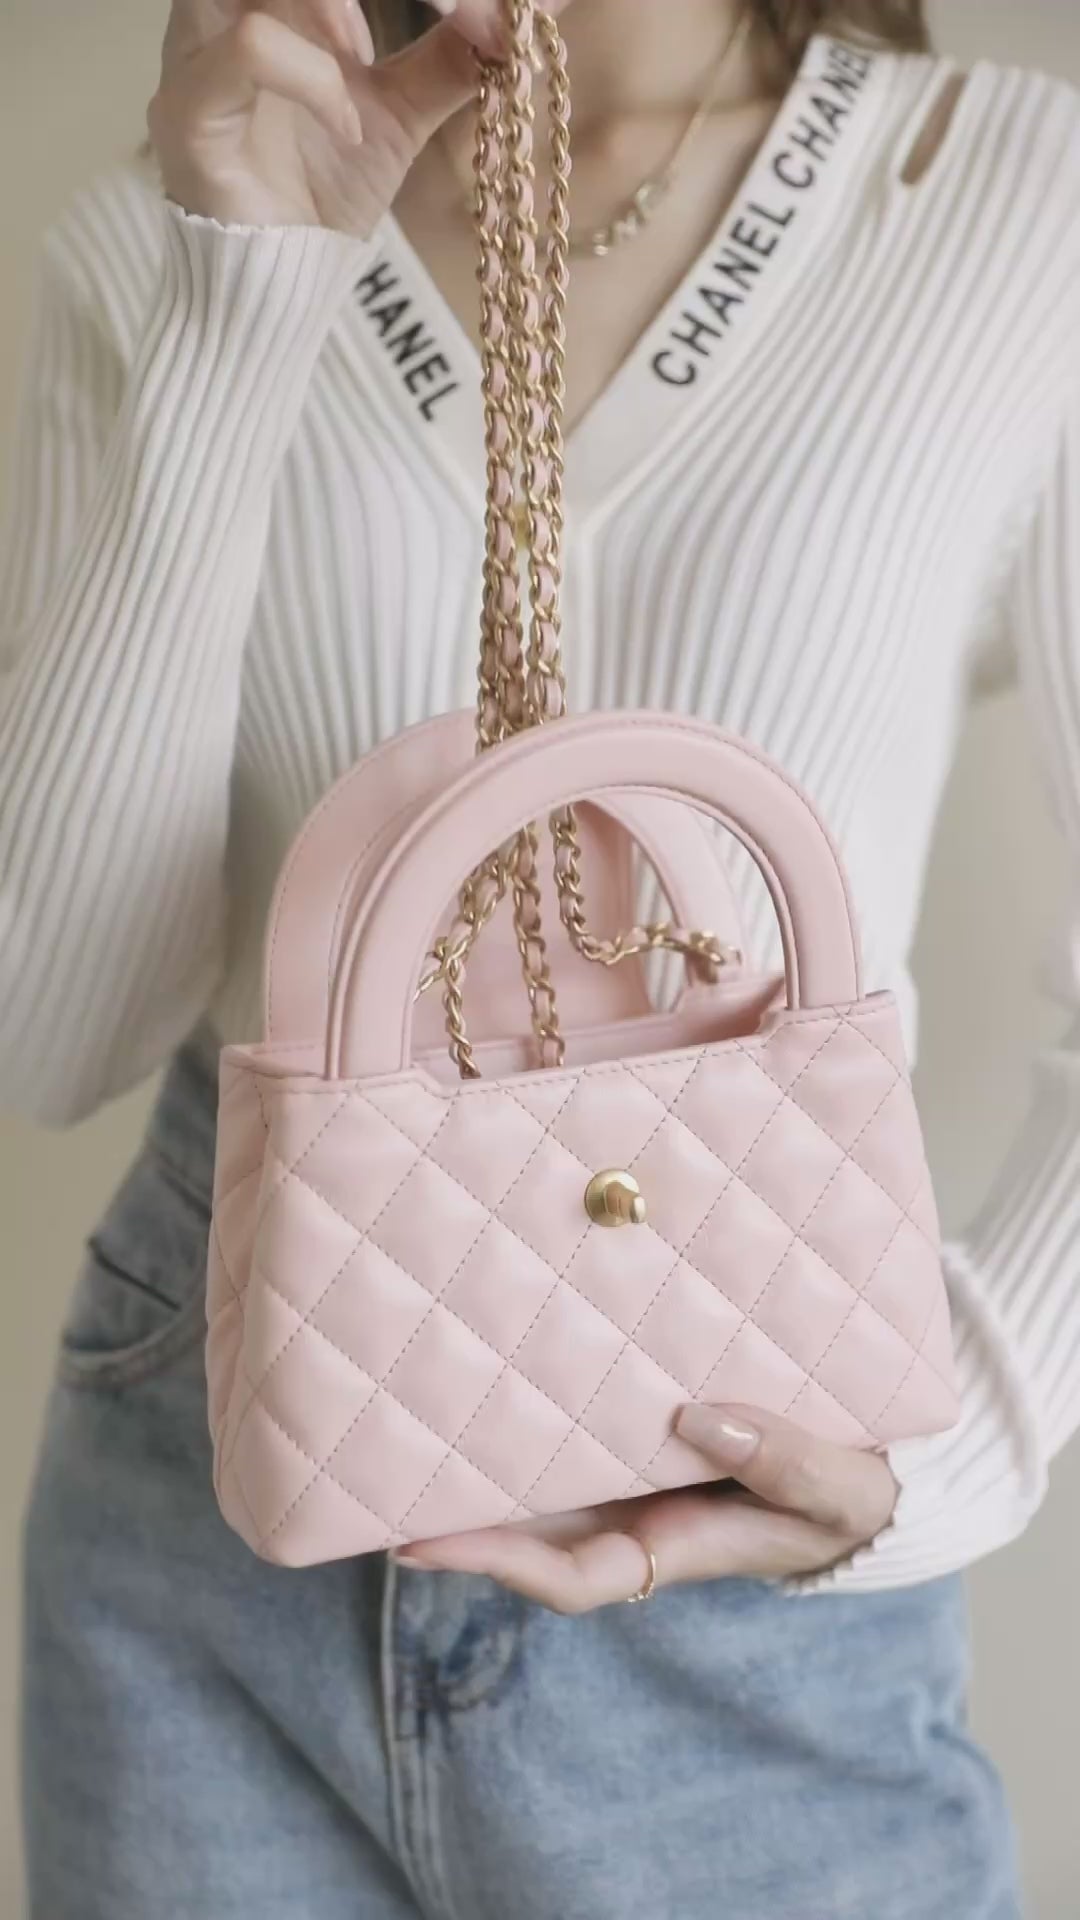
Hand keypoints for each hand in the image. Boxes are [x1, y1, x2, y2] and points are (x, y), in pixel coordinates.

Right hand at [148, 0, 572, 235]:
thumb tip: (534, 10)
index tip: (471, 5)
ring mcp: (197, 50)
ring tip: (369, 58)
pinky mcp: (188, 110)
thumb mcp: (405, 111)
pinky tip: (349, 127)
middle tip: (447, 5)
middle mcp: (225, 4)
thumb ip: (455, 56)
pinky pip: (249, 50)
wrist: (278, 282)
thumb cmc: (325, 190)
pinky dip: (316, 79)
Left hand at [393, 1405, 898, 1610]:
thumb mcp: (841, 1487)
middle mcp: (637, 1516)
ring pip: (539, 1479)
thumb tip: (697, 1417)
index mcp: (675, 1546)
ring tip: (394, 1423)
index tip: (422, 1541)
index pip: (572, 1575)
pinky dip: (527, 1410)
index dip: (496, 1562)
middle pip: (529, 1530)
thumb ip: (784, 1459)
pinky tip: (486, 1366)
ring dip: (474, 1463)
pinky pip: (570, 1425)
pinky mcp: (639, 1428)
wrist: (876, 1463)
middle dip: (452, 1516)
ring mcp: (633, 1474)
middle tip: (365, 1477)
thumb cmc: (855, 1492)